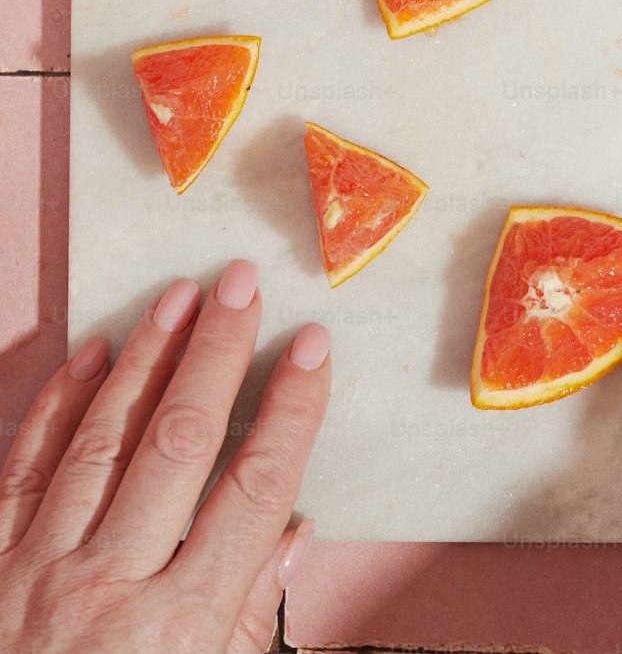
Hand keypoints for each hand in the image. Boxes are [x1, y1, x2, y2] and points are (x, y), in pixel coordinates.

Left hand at [0, 259, 329, 653]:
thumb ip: (249, 619)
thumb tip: (291, 528)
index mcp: (179, 630)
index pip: (253, 491)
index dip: (289, 412)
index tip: (313, 348)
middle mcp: (110, 589)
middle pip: (179, 444)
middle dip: (216, 354)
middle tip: (240, 283)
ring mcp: (36, 572)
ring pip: (100, 439)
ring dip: (143, 360)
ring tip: (177, 297)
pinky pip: (20, 467)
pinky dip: (54, 405)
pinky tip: (90, 355)